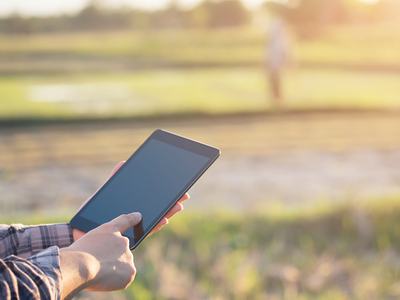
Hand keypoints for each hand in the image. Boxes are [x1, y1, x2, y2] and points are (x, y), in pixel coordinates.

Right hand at [61, 212, 141, 297]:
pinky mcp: (130, 272)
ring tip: (97, 271)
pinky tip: (103, 279)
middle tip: (96, 263)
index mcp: (110, 230)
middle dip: (111, 258)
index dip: (133, 218)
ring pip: (122, 266)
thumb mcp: (81, 238)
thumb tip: (119, 232)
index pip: (125, 221)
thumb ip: (99, 238)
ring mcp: (128, 256)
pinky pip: (124, 278)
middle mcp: (123, 241)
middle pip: (120, 251)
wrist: (80, 266)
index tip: (138, 216)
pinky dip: (115, 281)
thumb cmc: (78, 252)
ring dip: (113, 270)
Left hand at [72, 161, 188, 240]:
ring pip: (156, 219)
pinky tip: (164, 219)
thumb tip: (123, 163)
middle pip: (159, 209)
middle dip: (172, 202)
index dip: (166, 195)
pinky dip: (156, 225)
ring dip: (169, 213)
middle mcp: (136, 217)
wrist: (79, 229)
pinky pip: (146, 230)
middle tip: (184, 195)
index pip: (153, 200)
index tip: (178, 187)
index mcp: (132, 206)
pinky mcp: (130, 236)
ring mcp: (134, 227)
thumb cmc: (91, 211)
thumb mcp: (104, 192)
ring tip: (178, 205)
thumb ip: (114, 179)